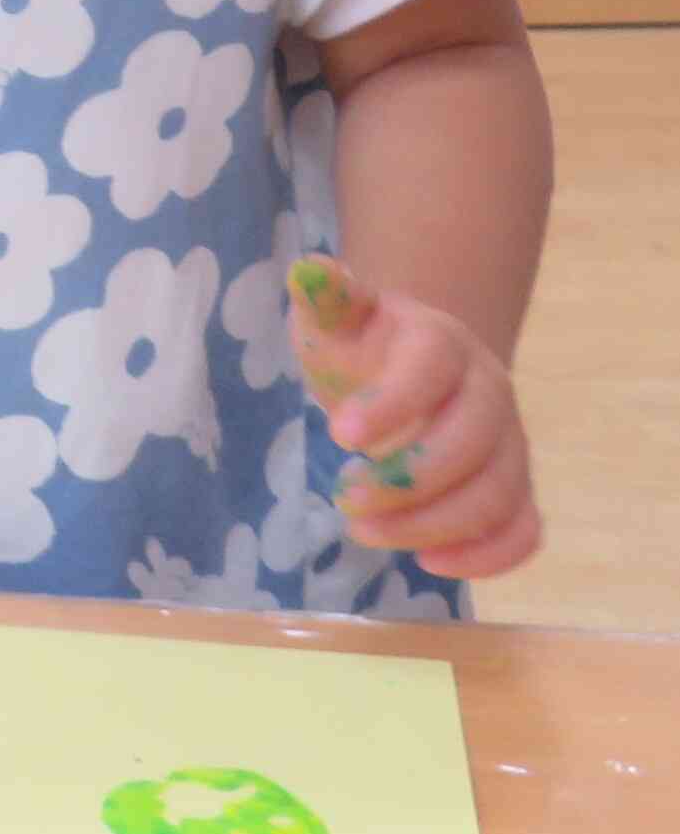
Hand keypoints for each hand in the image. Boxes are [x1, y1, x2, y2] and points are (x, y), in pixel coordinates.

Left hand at [289, 256, 539, 580]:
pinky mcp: (514, 490)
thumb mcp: (338, 320)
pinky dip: (489, 555)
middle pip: (472, 441)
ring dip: (432, 524)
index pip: (431, 369)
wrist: (412, 368)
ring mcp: (509, 444)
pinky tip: (429, 564)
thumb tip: (309, 270)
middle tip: (343, 498)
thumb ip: (328, 299)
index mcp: (441, 342)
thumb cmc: (364, 345)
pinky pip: (523, 529)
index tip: (338, 434)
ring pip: (496, 493)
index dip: (393, 403)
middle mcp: (488, 392)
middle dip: (408, 479)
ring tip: (363, 531)